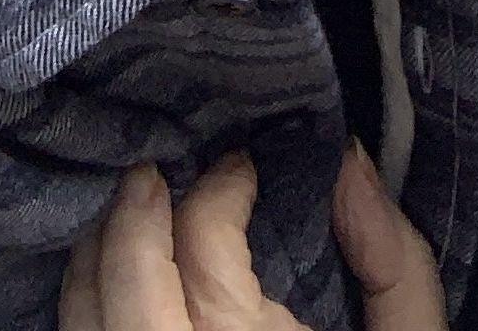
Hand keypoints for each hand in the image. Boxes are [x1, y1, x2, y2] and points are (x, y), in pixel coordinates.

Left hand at [58, 146, 445, 330]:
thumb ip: (395, 264)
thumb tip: (351, 163)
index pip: (203, 250)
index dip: (217, 191)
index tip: (240, 169)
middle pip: (124, 286)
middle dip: (131, 216)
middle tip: (153, 176)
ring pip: (83, 330)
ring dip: (92, 265)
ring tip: (123, 224)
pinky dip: (84, 323)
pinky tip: (108, 299)